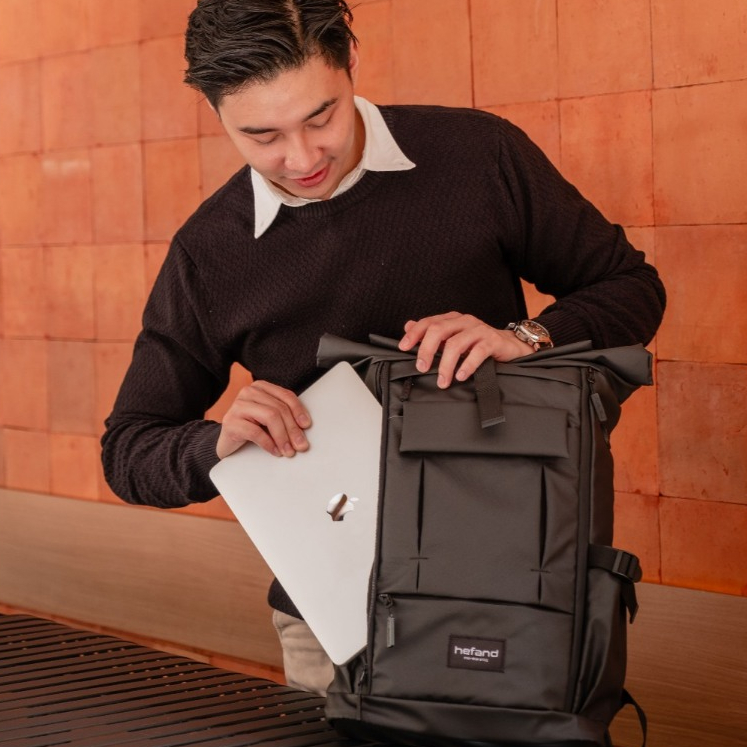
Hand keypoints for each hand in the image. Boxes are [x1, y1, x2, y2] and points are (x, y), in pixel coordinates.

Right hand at [216, 380, 311, 458]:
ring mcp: (237, 406)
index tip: (306, 425)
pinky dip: (269, 443)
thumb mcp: (269, 418)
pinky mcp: (231, 422)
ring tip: (288, 450)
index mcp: (261, 387)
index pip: (286, 396)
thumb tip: (304, 427)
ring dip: (283, 437)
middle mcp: (248, 392)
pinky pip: (256, 432)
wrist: (226, 442)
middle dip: (293, 429)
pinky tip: (275, 451)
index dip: (299, 411)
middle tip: (300, 445)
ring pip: (270, 417)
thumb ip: (283, 415)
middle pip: (279, 408)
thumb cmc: (251, 428)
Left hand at [398, 312, 534, 387]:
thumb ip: (432, 333)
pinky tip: (460, 376)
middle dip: (427, 350)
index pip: (429, 322)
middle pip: (439, 330)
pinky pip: (477, 352)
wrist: (510, 345)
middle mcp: (464, 321)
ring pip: (456, 344)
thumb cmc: (479, 343)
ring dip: (446, 365)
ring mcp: (479, 330)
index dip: (414, 334)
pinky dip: (467, 365)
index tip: (404, 348)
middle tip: (421, 367)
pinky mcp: (492, 341)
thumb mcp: (453, 338)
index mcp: (453, 320)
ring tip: (442, 381)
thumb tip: (408, 326)